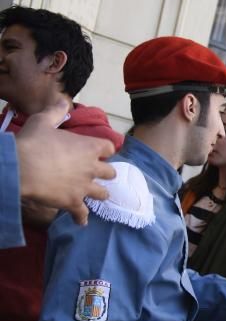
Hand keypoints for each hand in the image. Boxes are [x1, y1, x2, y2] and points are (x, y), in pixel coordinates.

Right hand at [16, 98, 116, 225]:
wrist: (20, 168)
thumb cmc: (32, 142)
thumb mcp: (43, 121)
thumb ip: (56, 111)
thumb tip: (64, 99)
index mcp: (89, 147)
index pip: (109, 147)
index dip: (104, 150)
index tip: (100, 151)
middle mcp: (92, 168)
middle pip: (111, 173)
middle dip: (105, 173)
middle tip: (97, 174)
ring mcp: (85, 187)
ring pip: (103, 194)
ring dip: (99, 194)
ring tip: (94, 195)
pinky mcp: (73, 203)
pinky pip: (82, 214)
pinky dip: (81, 217)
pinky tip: (80, 221)